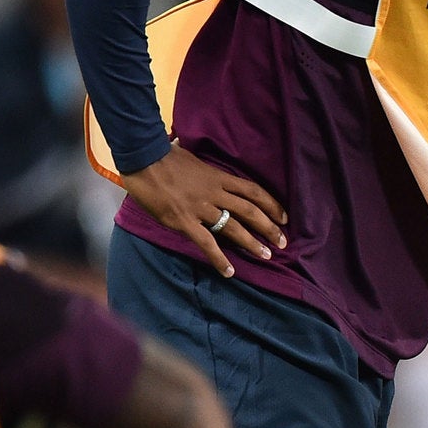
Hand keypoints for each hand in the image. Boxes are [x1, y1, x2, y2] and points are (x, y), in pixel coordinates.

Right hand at [122, 144, 287, 278]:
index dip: (272, 205)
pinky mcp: (184, 221)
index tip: (284, 217)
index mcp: (218, 177)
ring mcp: (200, 208)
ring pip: (234, 228)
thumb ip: (208, 172)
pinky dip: (220, 259)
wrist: (142, 156)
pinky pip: (207, 243)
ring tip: (267, 256)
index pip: (253, 191)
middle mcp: (214, 193)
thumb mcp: (195, 160)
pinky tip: (230, 272)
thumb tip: (212, 174)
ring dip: (252, 243)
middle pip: (250, 211)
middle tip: (283, 243)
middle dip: (270, 228)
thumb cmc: (164, 155)